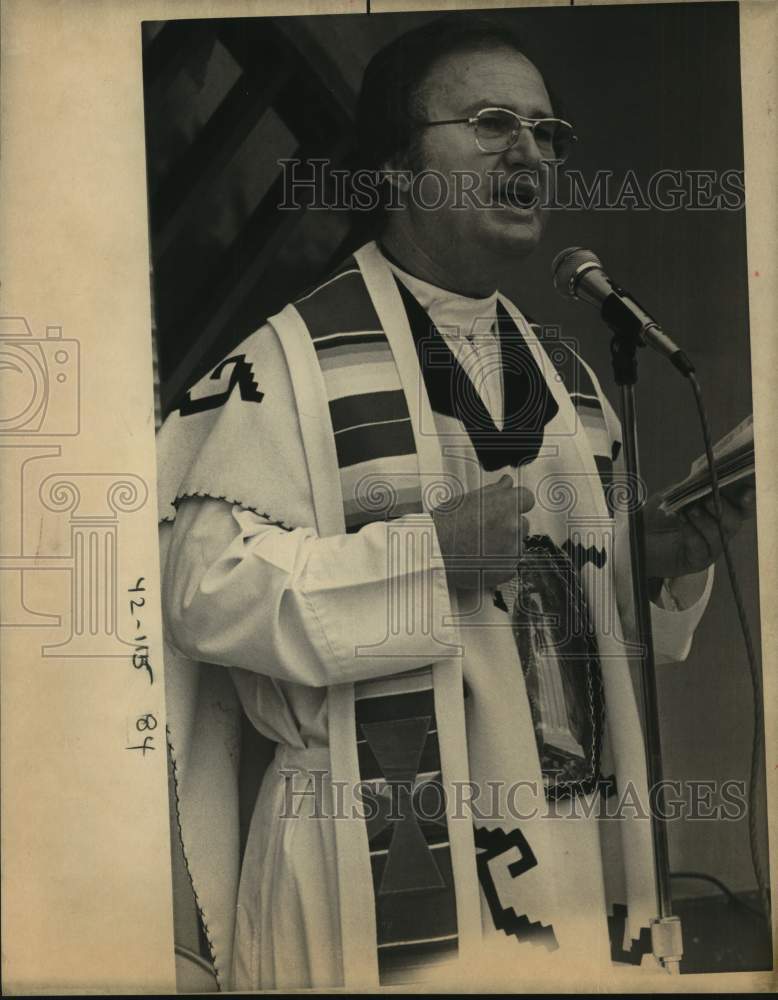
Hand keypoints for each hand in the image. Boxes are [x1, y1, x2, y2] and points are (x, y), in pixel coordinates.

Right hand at [431, 474, 534, 589]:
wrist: (432, 553)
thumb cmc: (445, 524)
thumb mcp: (467, 499)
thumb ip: (494, 491)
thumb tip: (507, 483)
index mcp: (506, 504)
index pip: (526, 498)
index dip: (515, 503)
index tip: (505, 508)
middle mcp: (515, 526)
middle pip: (522, 523)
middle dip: (508, 525)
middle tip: (484, 529)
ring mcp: (513, 549)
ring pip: (516, 544)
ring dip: (505, 544)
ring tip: (480, 546)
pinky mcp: (508, 570)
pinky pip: (510, 563)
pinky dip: (499, 562)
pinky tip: (480, 559)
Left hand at [643, 480, 755, 583]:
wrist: (635, 536)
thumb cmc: (656, 514)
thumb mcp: (673, 494)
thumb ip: (692, 487)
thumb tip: (707, 476)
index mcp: (718, 511)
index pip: (741, 506)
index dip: (747, 500)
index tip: (744, 495)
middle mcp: (718, 530)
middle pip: (735, 521)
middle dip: (725, 510)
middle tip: (708, 500)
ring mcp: (709, 547)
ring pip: (719, 536)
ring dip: (705, 521)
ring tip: (690, 511)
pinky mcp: (696, 561)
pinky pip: (701, 548)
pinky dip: (691, 532)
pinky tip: (681, 522)